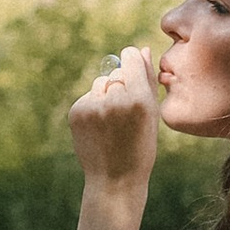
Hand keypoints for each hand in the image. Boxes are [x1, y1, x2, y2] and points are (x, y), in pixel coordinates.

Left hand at [69, 44, 161, 193]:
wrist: (115, 179)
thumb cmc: (141, 147)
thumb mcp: (152, 115)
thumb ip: (147, 80)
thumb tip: (141, 49)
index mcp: (139, 99)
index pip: (130, 56)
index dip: (132, 61)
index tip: (134, 71)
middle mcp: (115, 99)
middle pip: (116, 72)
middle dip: (122, 86)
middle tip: (126, 115)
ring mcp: (93, 106)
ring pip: (100, 83)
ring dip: (106, 96)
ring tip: (113, 123)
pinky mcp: (77, 112)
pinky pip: (88, 97)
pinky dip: (93, 108)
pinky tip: (100, 129)